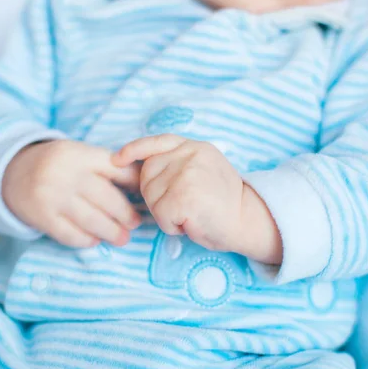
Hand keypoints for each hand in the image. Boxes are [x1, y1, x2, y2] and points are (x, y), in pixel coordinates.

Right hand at [2, 140, 141, 247]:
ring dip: (111, 232)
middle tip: (134, 223)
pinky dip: (87, 240)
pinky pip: (71, 234)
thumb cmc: (57, 165)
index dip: (136, 184)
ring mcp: (52, 197)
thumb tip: (143, 184)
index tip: (145, 196)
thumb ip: (107, 166)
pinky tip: (95, 240)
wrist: (11, 173)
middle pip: (106, 198)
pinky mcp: (42, 217)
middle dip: (125, 214)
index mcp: (79, 155)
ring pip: (91, 220)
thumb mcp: (79, 154)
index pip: (116, 169)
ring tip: (122, 238)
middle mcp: (66, 174)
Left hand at [113, 134, 281, 264]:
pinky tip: (192, 223)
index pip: (157, 142)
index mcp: (195, 147)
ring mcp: (186, 174)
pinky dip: (172, 226)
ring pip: (151, 197)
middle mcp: (190, 155)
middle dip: (156, 196)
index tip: (117, 159)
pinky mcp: (183, 196)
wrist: (249, 221)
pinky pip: (161, 216)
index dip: (134, 150)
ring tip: (191, 213)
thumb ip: (178, 163)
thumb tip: (142, 167)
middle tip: (184, 206)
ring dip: (165, 213)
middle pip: (147, 175)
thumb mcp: (204, 170)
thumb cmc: (224, 203)